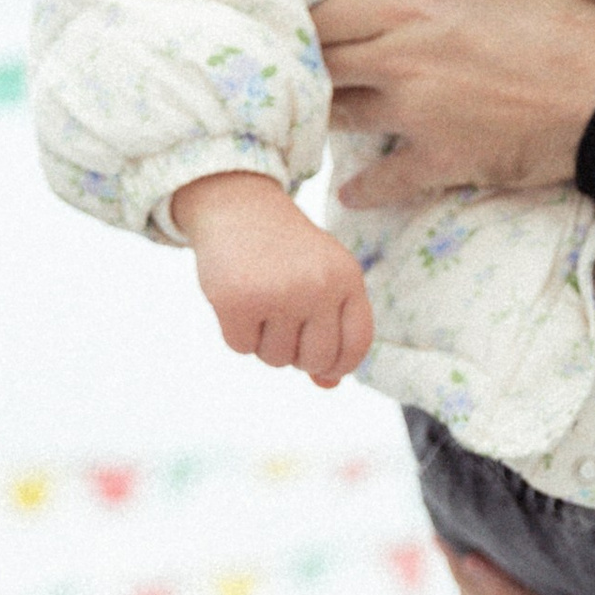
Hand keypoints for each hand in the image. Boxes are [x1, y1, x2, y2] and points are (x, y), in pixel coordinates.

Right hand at [172, 172, 373, 386]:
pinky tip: (239, 303)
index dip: (340, 364)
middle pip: (315, 360)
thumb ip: (331, 330)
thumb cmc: (287, 252)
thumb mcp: (321, 280)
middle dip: (298, 356)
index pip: (357, 345)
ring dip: (265, 343)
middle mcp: (318, 286)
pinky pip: (242, 348)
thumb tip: (329, 386)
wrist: (239, 208)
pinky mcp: (237, 301)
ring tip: (262, 306)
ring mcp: (278, 293)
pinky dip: (238, 334)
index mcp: (347, 278)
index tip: (324, 364)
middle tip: (284, 327)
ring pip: (276, 358)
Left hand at [315, 0, 594, 209]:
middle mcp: (398, 59)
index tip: (302, 14)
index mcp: (408, 0)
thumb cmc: (580, 4)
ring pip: (337, 119)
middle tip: (305, 60)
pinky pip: (382, 182)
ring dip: (329, 112)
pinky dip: (364, 187)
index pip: (316, 12)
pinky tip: (353, 187)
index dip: (301, 14)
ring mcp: (417, 116)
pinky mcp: (443, 161)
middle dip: (309, 61)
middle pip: (317, 64)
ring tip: (325, 107)